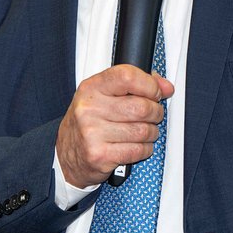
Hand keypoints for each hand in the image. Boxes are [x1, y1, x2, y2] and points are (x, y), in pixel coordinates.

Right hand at [56, 65, 174, 187]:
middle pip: (141, 107)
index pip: (127, 76)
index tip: (156, 92)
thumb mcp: (104, 95)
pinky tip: (136, 145)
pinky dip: (144, 149)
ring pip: (143, 130)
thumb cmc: (89, 122)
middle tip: (153, 115)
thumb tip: (166, 86)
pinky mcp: (100, 155)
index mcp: (91, 88)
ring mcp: (93, 133)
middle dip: (155, 113)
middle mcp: (90, 108)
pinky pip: (138, 150)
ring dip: (151, 132)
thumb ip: (134, 85)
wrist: (66, 155)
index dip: (149, 85)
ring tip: (143, 131)